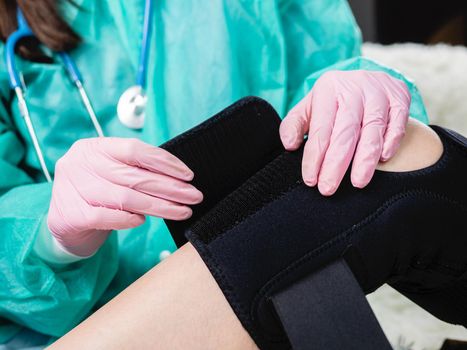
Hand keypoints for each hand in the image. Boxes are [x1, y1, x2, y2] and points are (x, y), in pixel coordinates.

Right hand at [48, 137, 202, 255]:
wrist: (64, 222)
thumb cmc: (97, 192)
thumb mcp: (110, 172)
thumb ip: (135, 169)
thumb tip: (179, 178)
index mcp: (94, 147)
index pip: (135, 149)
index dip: (164, 162)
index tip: (188, 175)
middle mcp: (81, 164)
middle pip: (135, 176)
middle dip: (171, 187)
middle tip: (194, 196)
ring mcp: (74, 189)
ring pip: (126, 197)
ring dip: (160, 206)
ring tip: (182, 211)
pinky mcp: (71, 215)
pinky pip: (108, 217)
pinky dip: (129, 219)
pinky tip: (144, 220)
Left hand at [280, 70, 409, 195]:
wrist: (366, 79)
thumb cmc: (333, 101)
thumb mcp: (309, 107)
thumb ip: (294, 125)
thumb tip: (289, 145)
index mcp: (329, 89)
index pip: (321, 128)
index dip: (315, 156)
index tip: (311, 180)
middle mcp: (355, 88)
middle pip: (345, 131)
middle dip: (336, 163)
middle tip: (328, 188)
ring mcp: (380, 92)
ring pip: (373, 129)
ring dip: (366, 159)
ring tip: (357, 182)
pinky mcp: (401, 97)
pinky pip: (398, 123)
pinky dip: (391, 141)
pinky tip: (383, 159)